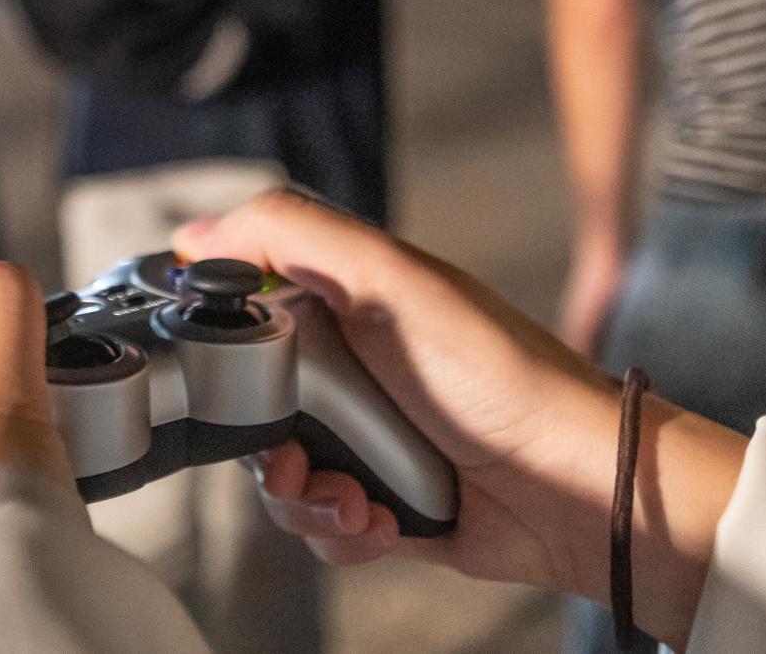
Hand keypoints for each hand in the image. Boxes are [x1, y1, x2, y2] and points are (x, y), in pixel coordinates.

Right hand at [177, 190, 745, 649]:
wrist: (574, 487)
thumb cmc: (497, 372)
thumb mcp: (389, 278)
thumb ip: (290, 235)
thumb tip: (191, 233)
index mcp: (343, 302)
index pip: (242, 316)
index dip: (220, 350)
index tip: (223, 378)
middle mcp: (349, 369)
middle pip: (247, 409)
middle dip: (263, 446)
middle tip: (298, 459)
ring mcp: (365, 440)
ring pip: (276, 477)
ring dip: (306, 498)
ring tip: (356, 501)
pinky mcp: (382, 504)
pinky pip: (319, 525)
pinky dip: (342, 531)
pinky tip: (384, 523)